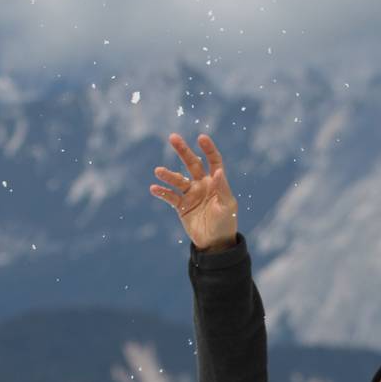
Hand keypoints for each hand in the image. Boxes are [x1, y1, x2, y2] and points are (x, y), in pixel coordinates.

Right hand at [150, 133, 238, 249]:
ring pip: (178, 180)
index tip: (201, 138)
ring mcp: (191, 194)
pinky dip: (162, 192)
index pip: (213, 161)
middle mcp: (202, 184)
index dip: (208, 149)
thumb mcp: (227, 206)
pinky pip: (170, 197)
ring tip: (158, 171)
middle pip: (192, 163)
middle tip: (173, 137)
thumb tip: (217, 172)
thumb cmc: (225, 223)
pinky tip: (154, 188)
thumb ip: (222, 189)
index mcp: (216, 182)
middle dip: (183, 151)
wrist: (215, 244)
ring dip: (168, 175)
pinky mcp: (181, 206)